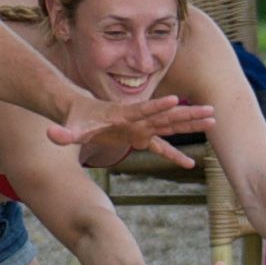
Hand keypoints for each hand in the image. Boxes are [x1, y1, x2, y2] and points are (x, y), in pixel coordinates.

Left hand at [50, 92, 213, 169]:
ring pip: (171, 125)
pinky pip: (162, 147)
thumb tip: (52, 136)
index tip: (175, 100)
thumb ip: (64, 134)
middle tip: (210, 109)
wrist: (79, 111)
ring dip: (191, 123)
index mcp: (124, 115)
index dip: (158, 106)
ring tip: (213, 120)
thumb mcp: (70, 128)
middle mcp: (138, 119)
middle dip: (188, 113)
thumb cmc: (76, 121)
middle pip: (167, 115)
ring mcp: (142, 128)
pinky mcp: (140, 138)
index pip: (143, 110)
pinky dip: (175, 155)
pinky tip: (190, 165)